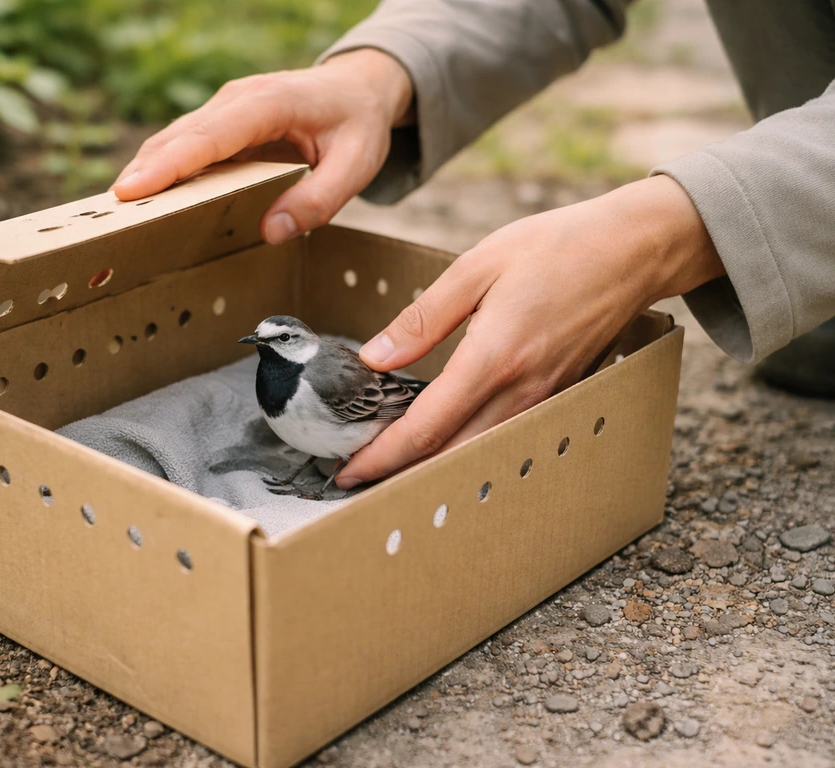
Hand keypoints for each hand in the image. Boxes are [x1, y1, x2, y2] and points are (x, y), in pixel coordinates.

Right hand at [112, 49, 413, 243]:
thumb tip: (271, 231)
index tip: (136, 188)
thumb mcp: (356, 165)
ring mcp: (225, 109)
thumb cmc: (358, 124)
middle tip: (110, 213)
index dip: (172, 162)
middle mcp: (239, 99)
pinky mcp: (221, 124)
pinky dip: (161, 170)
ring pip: (174, 139)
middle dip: (144, 172)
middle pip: (181, 136)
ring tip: (117, 213)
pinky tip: (146, 200)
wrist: (358, 88)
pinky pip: (185, 146)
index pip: (213, 134)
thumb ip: (319, 200)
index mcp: (271, 102)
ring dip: (146, 173)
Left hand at [336, 175, 725, 487]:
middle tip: (355, 479)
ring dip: (430, 467)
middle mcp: (521, 391)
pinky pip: (503, 438)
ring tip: (388, 466)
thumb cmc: (557, 247)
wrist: (634, 249)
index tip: (347, 470)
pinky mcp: (556, 395)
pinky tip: (442, 440)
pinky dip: (465, 449)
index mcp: (494, 358)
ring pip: (477, 454)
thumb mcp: (477, 266)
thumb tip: (374, 358)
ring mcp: (543, 399)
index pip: (426, 428)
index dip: (382, 456)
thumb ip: (422, 319)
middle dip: (398, 475)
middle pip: (450, 457)